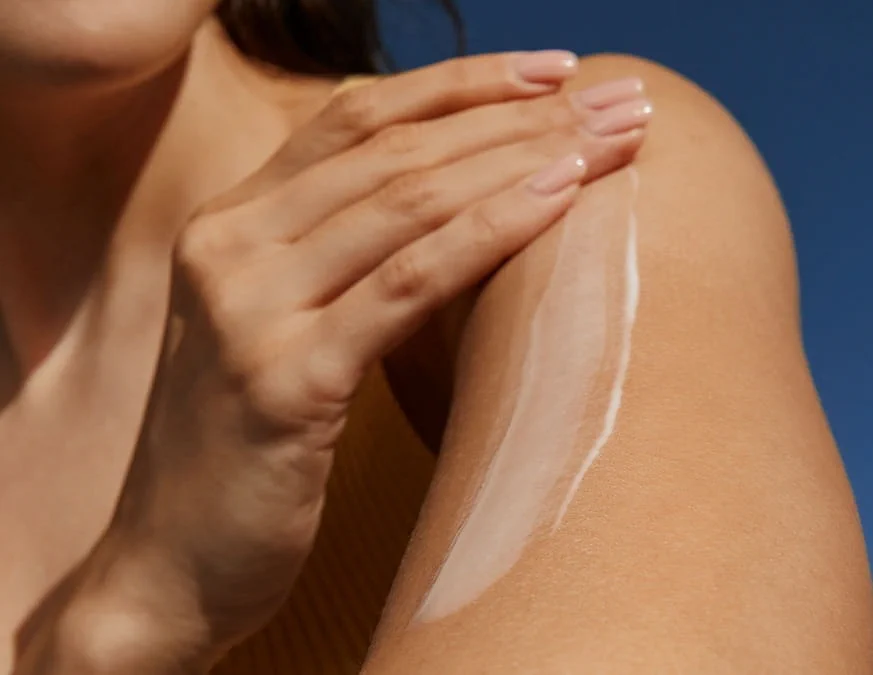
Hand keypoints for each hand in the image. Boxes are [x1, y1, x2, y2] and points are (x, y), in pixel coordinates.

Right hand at [52, 52, 652, 669]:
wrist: (167, 562)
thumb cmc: (243, 447)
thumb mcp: (280, 327)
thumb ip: (338, 260)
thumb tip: (458, 210)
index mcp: (229, 223)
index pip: (356, 117)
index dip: (460, 82)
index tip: (552, 70)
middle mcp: (229, 246)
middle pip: (394, 148)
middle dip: (517, 112)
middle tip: (617, 99)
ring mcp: (248, 310)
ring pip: (406, 201)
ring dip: (521, 158)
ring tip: (610, 137)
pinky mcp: (283, 383)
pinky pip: (405, 285)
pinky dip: (487, 233)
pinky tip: (557, 198)